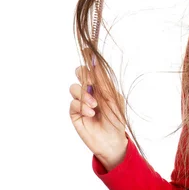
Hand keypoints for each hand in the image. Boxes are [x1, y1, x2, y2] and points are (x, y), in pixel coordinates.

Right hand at [69, 48, 127, 169]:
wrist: (113, 139)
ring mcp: (81, 101)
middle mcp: (90, 91)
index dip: (89, 59)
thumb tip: (95, 64)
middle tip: (91, 83)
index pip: (93, 69)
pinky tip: (91, 114)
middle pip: (79, 73)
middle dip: (84, 75)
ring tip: (95, 106)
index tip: (87, 49)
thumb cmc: (116, 118)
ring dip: (84, 95)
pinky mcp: (74, 113)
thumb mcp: (112, 98)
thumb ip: (102, 82)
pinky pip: (72, 103)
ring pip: (73, 87)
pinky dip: (82, 107)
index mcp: (101, 85)